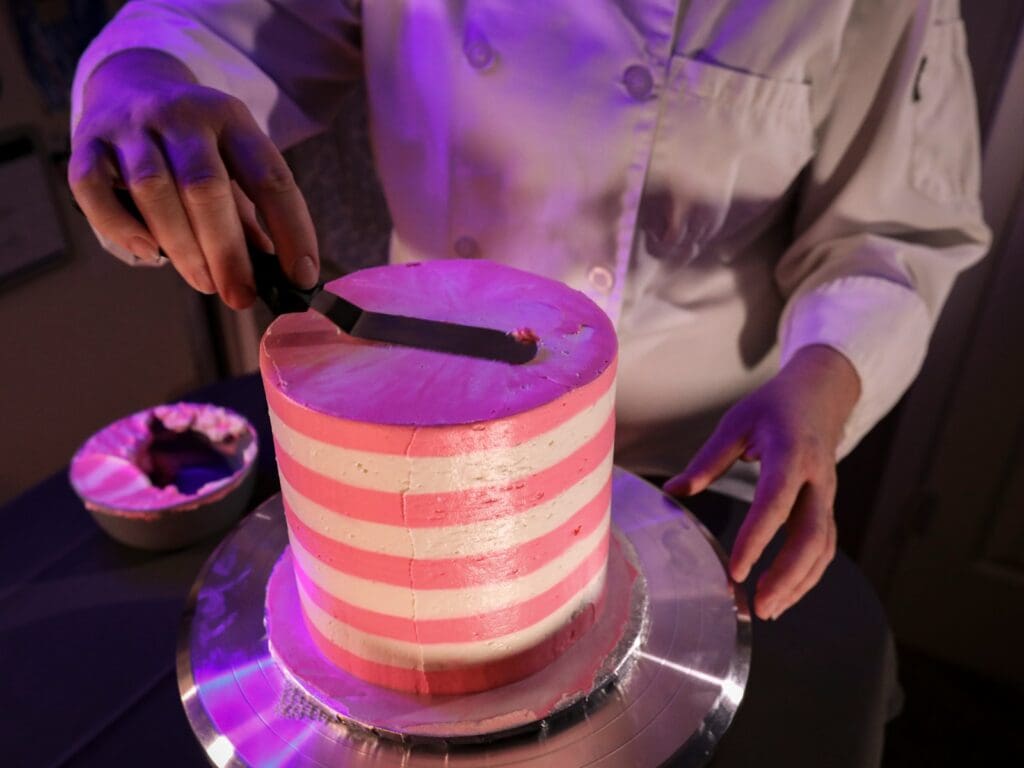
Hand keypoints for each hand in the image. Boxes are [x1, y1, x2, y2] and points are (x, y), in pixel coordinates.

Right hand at [68, 49, 318, 308]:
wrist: (132, 85)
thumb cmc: (196, 145)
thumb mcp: (234, 164)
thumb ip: (252, 216)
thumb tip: (280, 274)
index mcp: (231, 119)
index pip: (270, 177)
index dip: (291, 229)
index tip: (299, 277)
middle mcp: (182, 116)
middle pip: (205, 187)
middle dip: (227, 252)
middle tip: (241, 295)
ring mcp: (130, 126)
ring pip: (153, 189)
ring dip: (182, 247)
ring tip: (205, 282)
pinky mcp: (87, 143)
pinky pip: (93, 187)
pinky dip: (120, 226)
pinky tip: (148, 253)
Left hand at [664, 345, 860, 619]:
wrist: (820, 396)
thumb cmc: (772, 407)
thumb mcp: (736, 422)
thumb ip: (707, 460)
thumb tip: (672, 492)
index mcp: (791, 453)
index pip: (776, 502)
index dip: (757, 538)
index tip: (736, 570)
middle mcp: (817, 479)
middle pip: (811, 535)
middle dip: (787, 576)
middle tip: (758, 606)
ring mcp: (828, 495)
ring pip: (823, 548)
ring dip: (799, 584)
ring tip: (768, 610)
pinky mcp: (828, 508)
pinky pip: (825, 547)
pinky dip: (808, 576)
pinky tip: (784, 595)